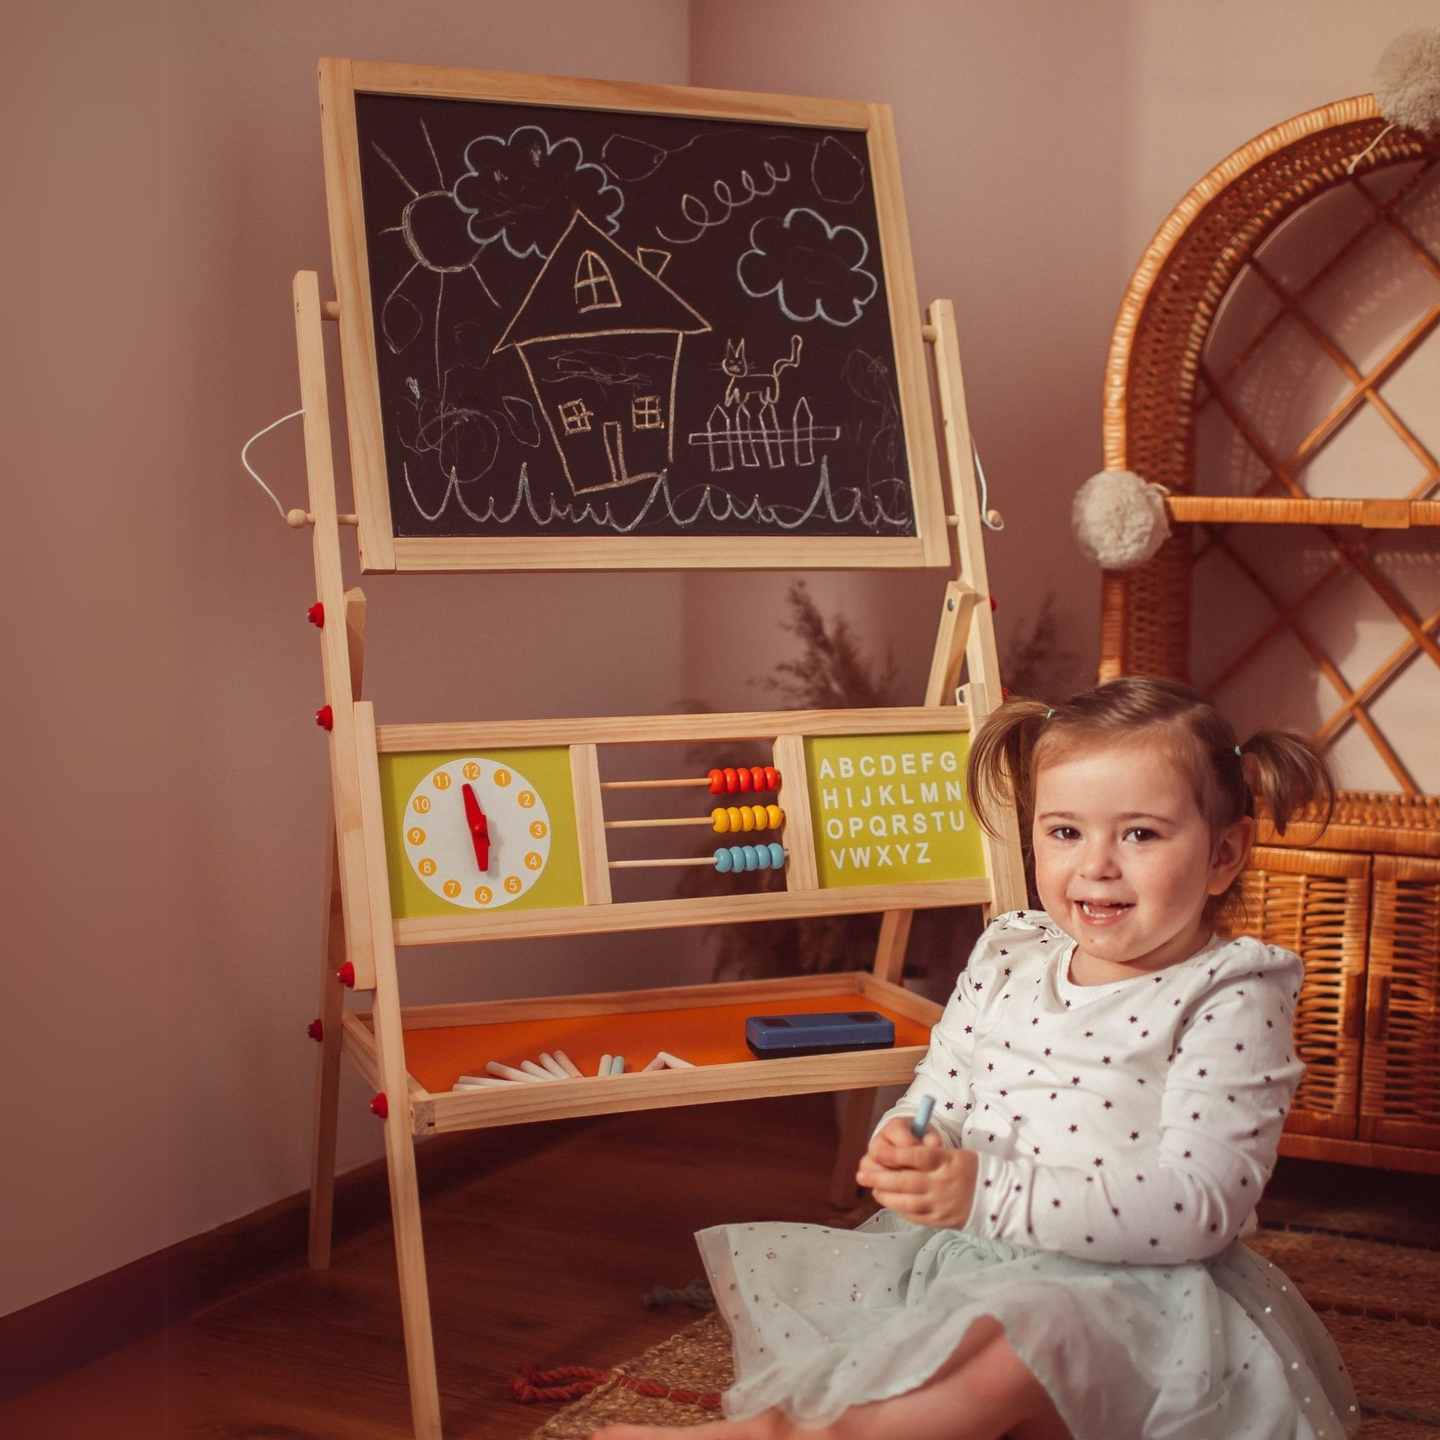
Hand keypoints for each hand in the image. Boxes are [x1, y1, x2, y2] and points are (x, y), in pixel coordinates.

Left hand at [856, 1117, 978, 1228]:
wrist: (998, 1197)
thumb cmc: (970, 1169)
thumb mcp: (953, 1154)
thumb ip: (928, 1156)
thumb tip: (896, 1156)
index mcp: (946, 1162)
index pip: (916, 1156)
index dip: (893, 1154)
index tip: (875, 1150)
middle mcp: (942, 1184)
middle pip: (905, 1180)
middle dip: (879, 1177)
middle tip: (861, 1174)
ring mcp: (941, 1205)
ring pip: (906, 1201)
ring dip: (885, 1195)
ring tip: (873, 1189)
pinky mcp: (941, 1221)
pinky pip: (914, 1216)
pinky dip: (899, 1209)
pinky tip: (891, 1202)